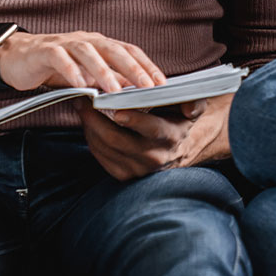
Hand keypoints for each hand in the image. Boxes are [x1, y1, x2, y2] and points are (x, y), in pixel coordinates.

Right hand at [0, 31, 165, 93]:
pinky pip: (60, 58)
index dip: (146, 65)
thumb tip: (135, 92)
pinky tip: (80, 85)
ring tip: (115, 90)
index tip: (162, 83)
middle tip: (147, 86)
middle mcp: (86, 40)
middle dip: (132, 67)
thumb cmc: (55, 67)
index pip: (128, 51)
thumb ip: (109, 79)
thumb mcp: (86, 74)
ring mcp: (65, 43)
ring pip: (88, 52)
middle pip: (114, 49)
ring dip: (103, 70)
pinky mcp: (45, 51)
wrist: (16, 58)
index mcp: (99, 44)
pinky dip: (71, 70)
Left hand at [76, 93, 232, 180]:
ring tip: (82, 106)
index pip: (151, 129)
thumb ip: (193, 102)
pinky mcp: (124, 175)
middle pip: (118, 140)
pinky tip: (88, 122)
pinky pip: (101, 156)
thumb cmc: (179, 119)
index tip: (117, 109)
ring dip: (90, 126)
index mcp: (171, 137)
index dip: (134, 120)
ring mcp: (137, 169)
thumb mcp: (193, 106)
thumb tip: (189, 107)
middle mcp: (154, 157)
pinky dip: (91, 138)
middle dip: (97, 119)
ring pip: (106, 148)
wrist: (178, 149)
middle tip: (84, 100)